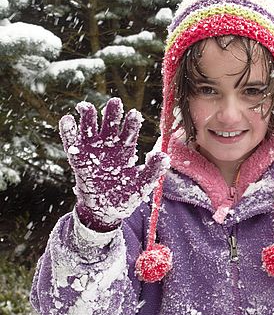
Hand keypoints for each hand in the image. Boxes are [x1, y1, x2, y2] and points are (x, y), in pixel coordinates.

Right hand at [59, 97, 169, 231]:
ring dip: (88, 117)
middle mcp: (109, 146)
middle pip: (111, 125)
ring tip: (86, 107)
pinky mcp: (78, 159)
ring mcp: (93, 150)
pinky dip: (68, 131)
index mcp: (126, 150)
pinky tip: (68, 120)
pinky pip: (71, 142)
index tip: (134, 114)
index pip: (129, 132)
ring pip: (90, 129)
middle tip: (115, 102)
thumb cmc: (126, 196)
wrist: (105, 212)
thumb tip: (163, 155)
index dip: (131, 123)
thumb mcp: (141, 185)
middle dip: (112, 113)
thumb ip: (152, 170)